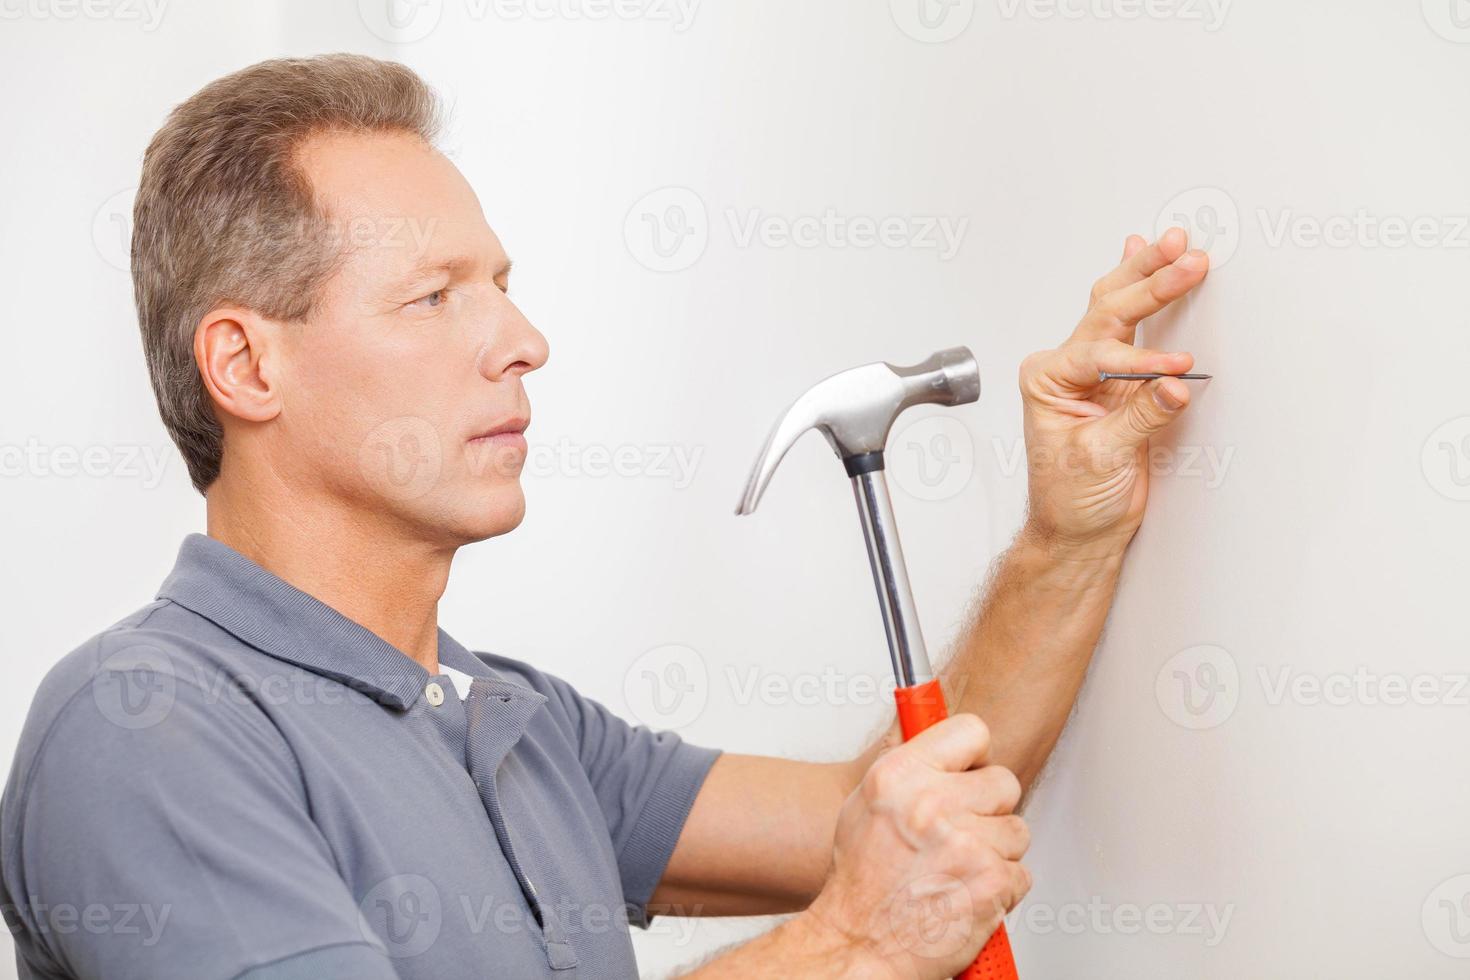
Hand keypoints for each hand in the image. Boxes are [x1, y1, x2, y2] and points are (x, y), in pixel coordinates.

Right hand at [801, 715, 1029, 979]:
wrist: (860, 945)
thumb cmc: (862, 885)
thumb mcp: (865, 805)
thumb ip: (909, 770)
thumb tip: (945, 750)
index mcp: (900, 776)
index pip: (970, 730)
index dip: (974, 755)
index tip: (970, 768)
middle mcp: (931, 804)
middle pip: (1004, 781)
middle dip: (989, 809)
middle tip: (960, 832)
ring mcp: (966, 843)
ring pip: (1017, 830)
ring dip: (995, 851)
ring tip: (957, 869)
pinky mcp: (992, 882)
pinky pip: (1021, 873)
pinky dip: (1000, 889)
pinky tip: (966, 892)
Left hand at [1019, 227, 1208, 557]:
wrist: (1077, 529)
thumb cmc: (1070, 499)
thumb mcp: (1104, 459)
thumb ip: (1140, 419)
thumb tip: (1173, 386)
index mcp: (1047, 380)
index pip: (1099, 353)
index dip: (1140, 360)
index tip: (1176, 367)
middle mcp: (1065, 368)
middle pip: (1108, 312)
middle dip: (1149, 283)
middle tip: (1185, 257)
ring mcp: (1091, 370)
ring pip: (1117, 308)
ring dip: (1148, 275)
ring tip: (1175, 244)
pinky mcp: (1119, 380)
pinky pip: (1132, 328)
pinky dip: (1143, 293)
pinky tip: (1143, 257)